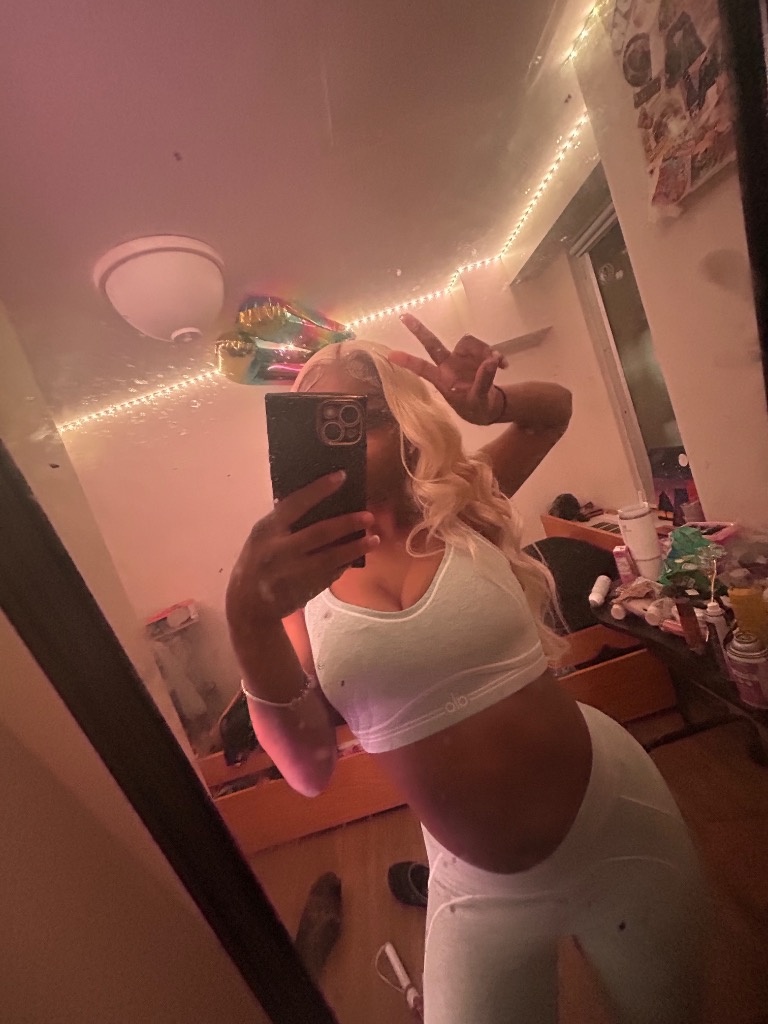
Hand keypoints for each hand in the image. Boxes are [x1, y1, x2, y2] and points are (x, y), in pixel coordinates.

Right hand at [226, 472, 377, 628]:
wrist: (248, 604)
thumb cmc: (256, 562)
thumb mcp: (261, 537)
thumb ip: (283, 522)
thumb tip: (314, 497)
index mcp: (267, 530)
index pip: (296, 503)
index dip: (319, 489)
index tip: (341, 476)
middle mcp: (280, 550)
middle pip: (321, 532)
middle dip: (348, 522)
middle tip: (368, 516)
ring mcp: (294, 572)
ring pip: (333, 557)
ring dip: (356, 547)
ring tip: (374, 539)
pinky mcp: (306, 589)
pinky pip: (333, 573)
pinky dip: (346, 564)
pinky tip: (357, 557)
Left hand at [389, 313, 507, 424]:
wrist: (488, 408)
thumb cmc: (475, 408)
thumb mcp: (479, 400)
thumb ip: (483, 381)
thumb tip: (490, 361)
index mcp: (442, 379)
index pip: (422, 368)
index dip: (408, 362)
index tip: (390, 355)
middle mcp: (448, 365)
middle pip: (432, 344)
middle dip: (419, 330)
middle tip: (403, 316)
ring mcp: (461, 359)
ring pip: (468, 343)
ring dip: (484, 351)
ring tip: (498, 364)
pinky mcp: (476, 356)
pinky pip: (485, 348)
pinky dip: (496, 356)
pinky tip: (505, 366)